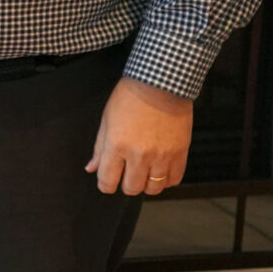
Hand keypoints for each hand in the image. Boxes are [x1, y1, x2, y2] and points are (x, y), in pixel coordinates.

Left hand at [87, 76, 195, 195]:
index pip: (107, 181)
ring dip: (147, 184)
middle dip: (126, 184)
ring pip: (154, 188)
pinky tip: (160, 170)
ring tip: (144, 172)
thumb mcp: (107, 119)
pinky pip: (174, 179)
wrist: (161, 83)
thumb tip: (92, 168)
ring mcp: (162, 155)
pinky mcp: (180, 152)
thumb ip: (99, 148)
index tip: (107, 181)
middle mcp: (139, 154)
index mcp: (117, 145)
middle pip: (132, 188)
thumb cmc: (130, 97)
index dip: (105, 185)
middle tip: (127, 174)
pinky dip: (166, 179)